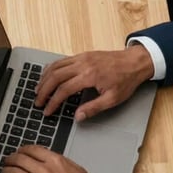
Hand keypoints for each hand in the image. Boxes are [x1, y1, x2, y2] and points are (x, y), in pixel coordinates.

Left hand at [2, 146, 100, 172]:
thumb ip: (61, 162)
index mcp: (55, 161)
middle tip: (8, 160)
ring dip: (6, 171)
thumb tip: (52, 158)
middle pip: (20, 159)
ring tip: (4, 171)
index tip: (19, 151)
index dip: (22, 149)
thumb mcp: (76, 169)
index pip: (32, 149)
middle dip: (11, 158)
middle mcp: (44, 170)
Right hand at [34, 45, 153, 120]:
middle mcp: (82, 65)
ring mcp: (81, 58)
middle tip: (38, 101)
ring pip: (55, 66)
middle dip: (43, 90)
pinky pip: (61, 60)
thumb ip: (93, 108)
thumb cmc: (125, 80)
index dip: (53, 102)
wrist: (134, 62)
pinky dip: (51, 68)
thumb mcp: (113, 99)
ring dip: (44, 78)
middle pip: (55, 76)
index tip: (47, 110)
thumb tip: (78, 117)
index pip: (64, 90)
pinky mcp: (81, 55)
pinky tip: (47, 75)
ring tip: (38, 90)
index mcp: (89, 76)